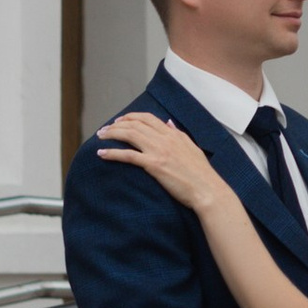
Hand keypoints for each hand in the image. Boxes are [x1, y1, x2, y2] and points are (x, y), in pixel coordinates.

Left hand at [98, 112, 221, 212]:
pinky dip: (113, 153)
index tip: (120, 120)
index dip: (131, 117)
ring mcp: (158, 151)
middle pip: (135, 124)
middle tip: (105, 129)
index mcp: (173, 134)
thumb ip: (178, 134)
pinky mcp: (154, 165)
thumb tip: (168, 123)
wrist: (207, 189)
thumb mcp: (192, 147)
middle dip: (117, 124)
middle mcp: (164, 139)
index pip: (148, 118)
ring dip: (112, 134)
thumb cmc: (201, 173)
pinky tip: (102, 154)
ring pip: (129, 135)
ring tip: (100, 137)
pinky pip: (128, 156)